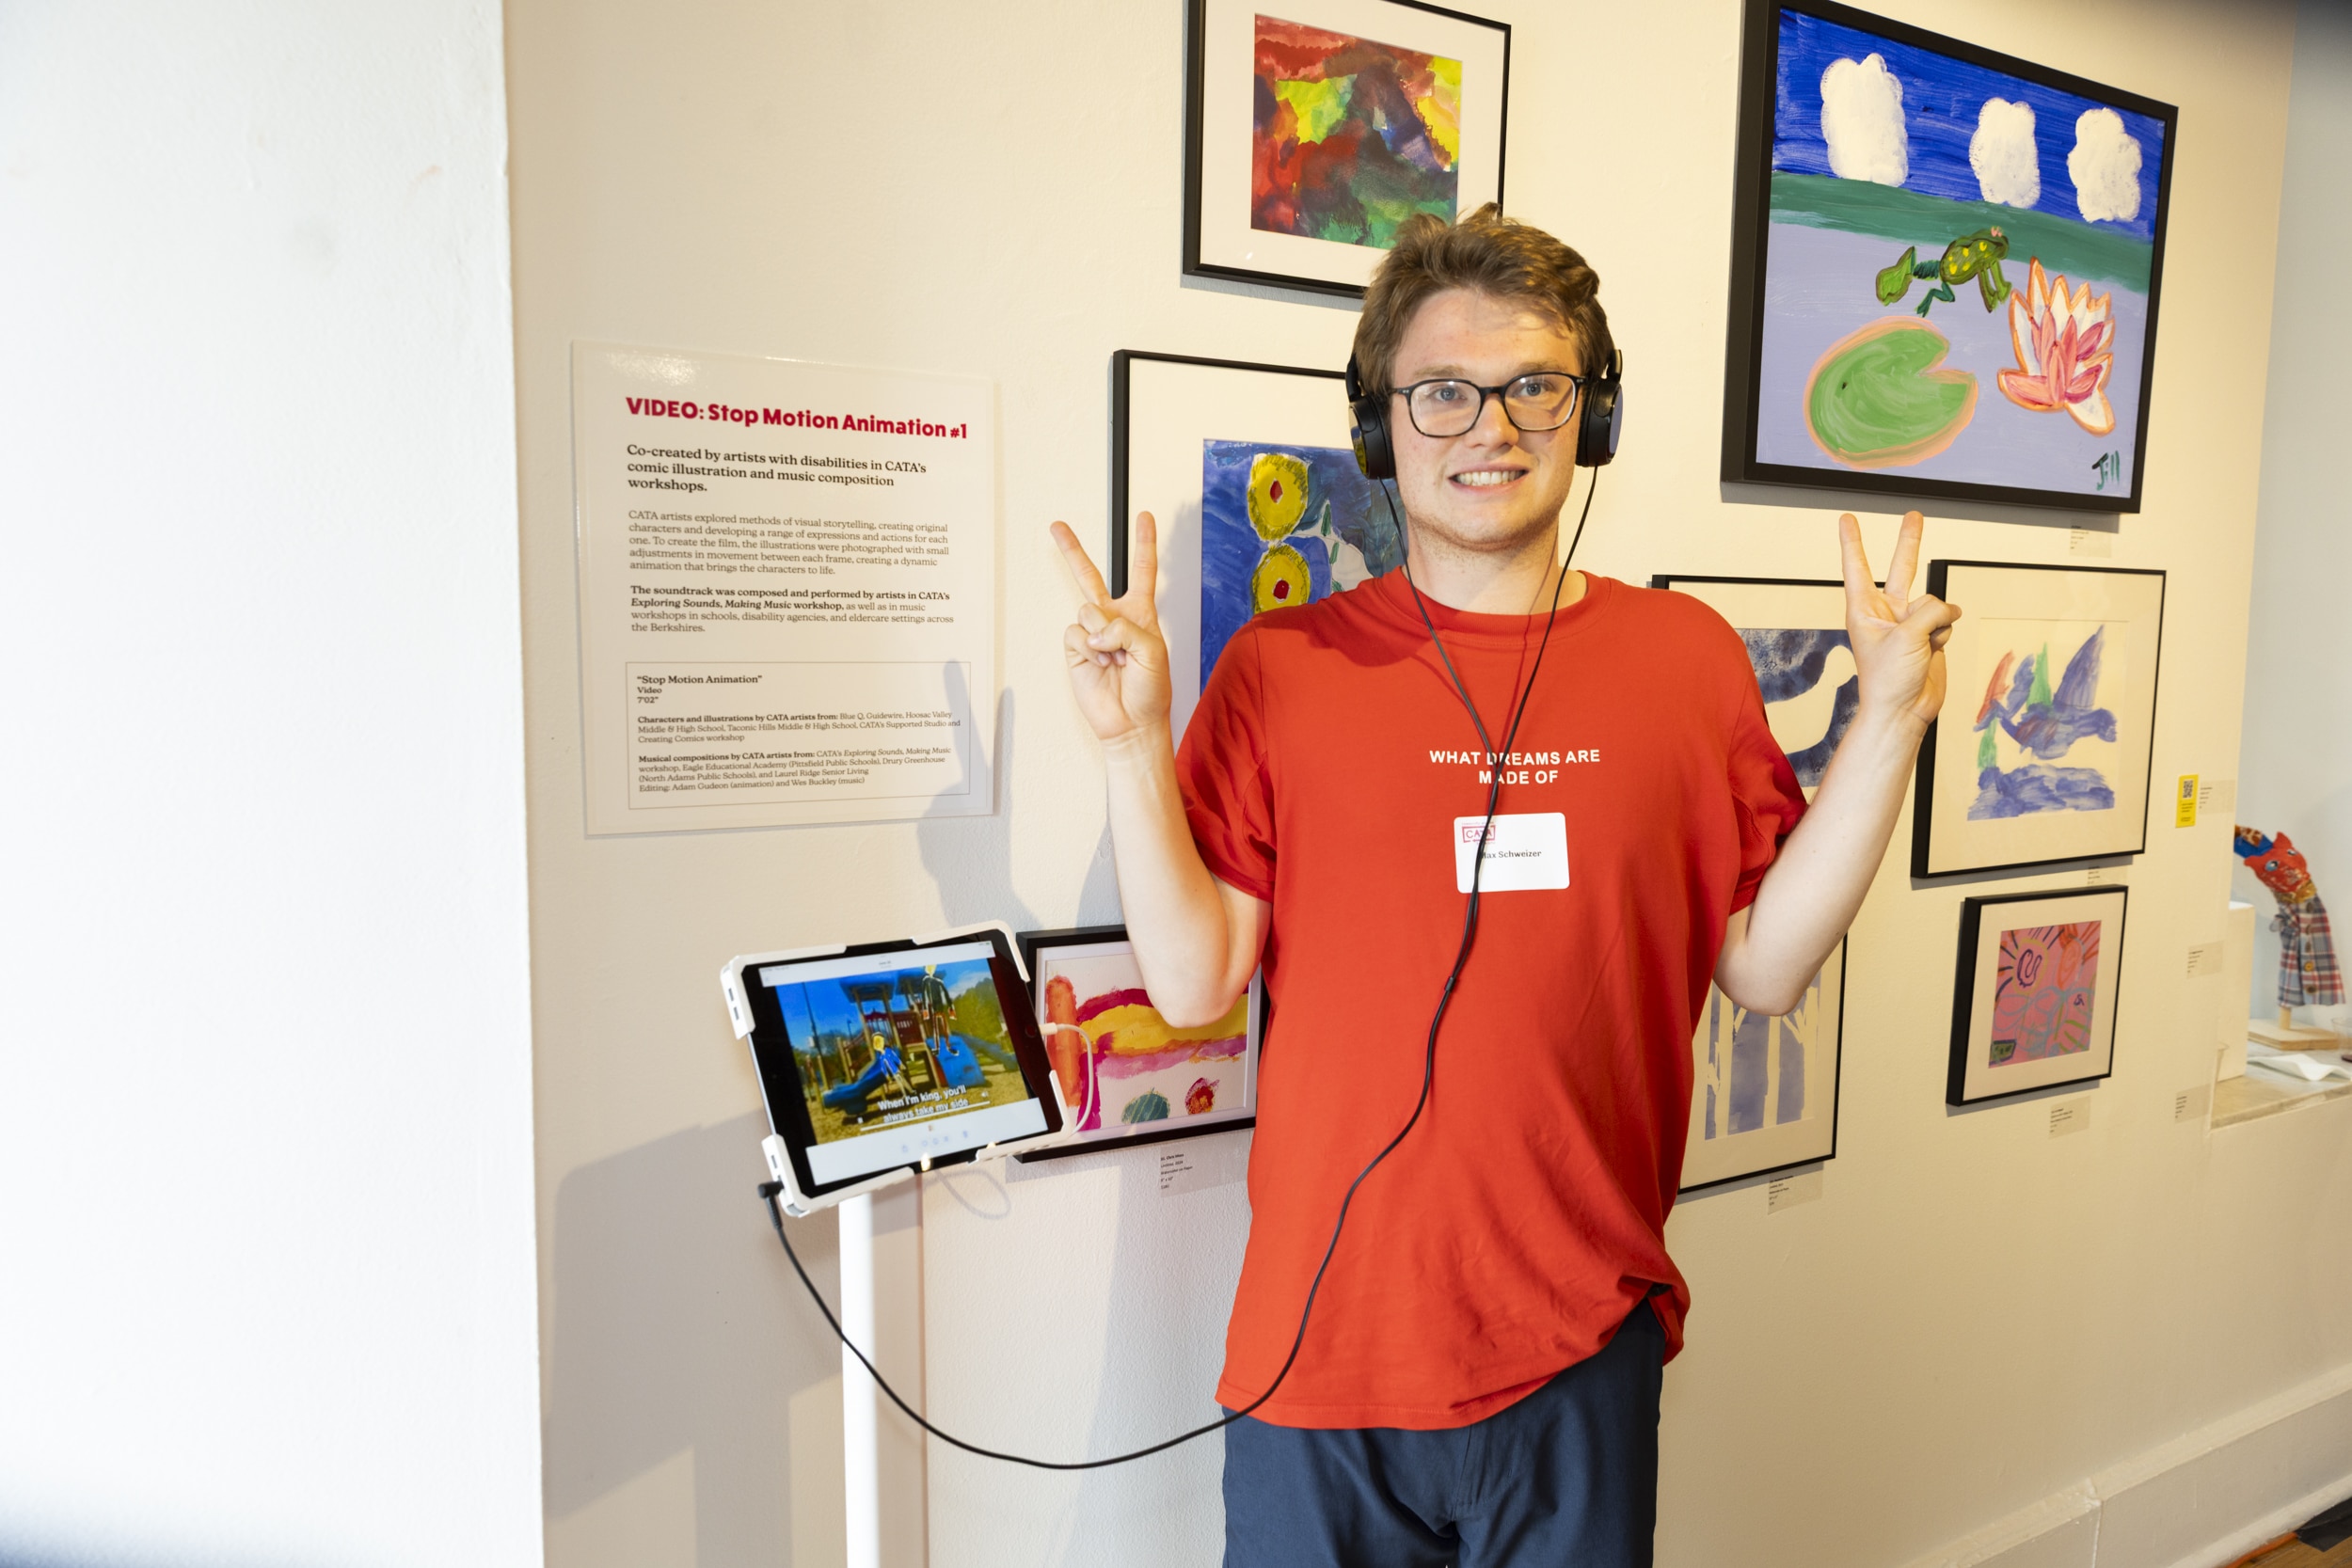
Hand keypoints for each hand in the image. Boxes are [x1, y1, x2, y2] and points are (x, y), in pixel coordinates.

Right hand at [1051, 512, 1171, 748]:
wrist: (1131, 723)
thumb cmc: (1150, 690)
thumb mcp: (1153, 651)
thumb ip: (1126, 628)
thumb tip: (1095, 629)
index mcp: (1141, 613)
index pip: (1143, 571)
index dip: (1144, 543)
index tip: (1144, 517)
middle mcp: (1114, 619)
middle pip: (1090, 576)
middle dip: (1072, 550)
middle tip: (1056, 526)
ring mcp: (1093, 634)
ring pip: (1086, 610)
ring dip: (1102, 635)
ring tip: (1115, 659)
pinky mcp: (1076, 650)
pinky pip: (1075, 634)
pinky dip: (1088, 649)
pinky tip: (1101, 665)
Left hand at [1840, 510, 1961, 730]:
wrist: (1905, 710)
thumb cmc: (1888, 679)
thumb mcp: (1905, 637)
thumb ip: (1929, 612)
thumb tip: (1949, 608)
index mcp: (1864, 610)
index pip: (1858, 568)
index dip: (1853, 542)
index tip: (1846, 519)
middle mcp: (1886, 612)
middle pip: (1901, 568)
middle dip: (1909, 541)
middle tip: (1914, 514)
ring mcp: (1909, 623)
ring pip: (1934, 602)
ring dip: (1937, 620)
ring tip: (1924, 645)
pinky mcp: (1929, 634)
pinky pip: (1946, 620)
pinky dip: (1945, 634)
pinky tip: (1933, 650)